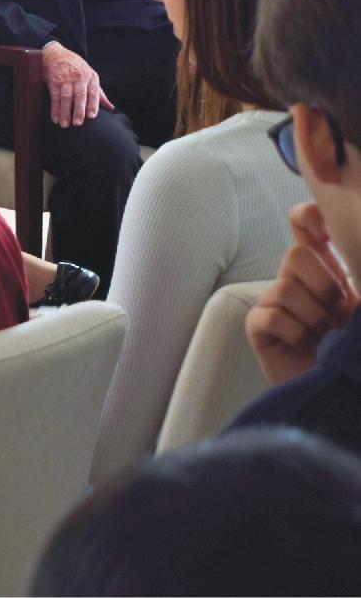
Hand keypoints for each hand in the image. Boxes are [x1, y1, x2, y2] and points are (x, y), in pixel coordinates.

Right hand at [41, 41, 113, 127]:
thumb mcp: (90, 76)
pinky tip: (55, 118)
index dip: (93, 104)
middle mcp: (79, 77)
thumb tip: (111, 108)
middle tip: (78, 123)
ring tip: (65, 125)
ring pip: (66, 97)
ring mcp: (65, 79)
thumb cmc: (76, 68)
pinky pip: (54, 96)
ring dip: (65, 111)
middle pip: (79, 95)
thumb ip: (99, 93)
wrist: (56, 54)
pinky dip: (54, 108)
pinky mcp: (53, 80)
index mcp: (91, 77)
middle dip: (78, 110)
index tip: (92, 116)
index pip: (93, 92)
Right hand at [247, 202, 358, 385]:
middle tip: (336, 313)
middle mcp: (298, 280)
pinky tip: (304, 346)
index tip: (323, 229)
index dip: (308, 217)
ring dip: (313, 319)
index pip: (305, 224)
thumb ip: (356, 276)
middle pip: (297, 255)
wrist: (339, 392)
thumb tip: (346, 240)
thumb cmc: (354, 350)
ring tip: (323, 338)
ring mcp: (274, 301)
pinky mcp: (258, 325)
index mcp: (326, 269)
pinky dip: (294, 333)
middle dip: (324, 286)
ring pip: (286, 288)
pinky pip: (271, 316)